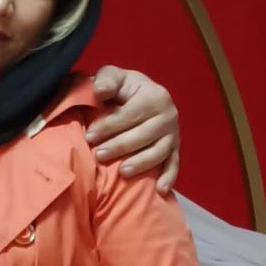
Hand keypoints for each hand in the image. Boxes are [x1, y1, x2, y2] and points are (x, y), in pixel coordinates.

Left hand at [87, 66, 180, 193]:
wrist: (139, 95)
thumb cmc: (122, 88)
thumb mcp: (113, 76)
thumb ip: (106, 80)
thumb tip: (101, 91)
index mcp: (155, 96)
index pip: (131, 114)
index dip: (109, 126)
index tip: (90, 136)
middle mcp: (169, 115)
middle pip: (144, 135)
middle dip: (120, 146)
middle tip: (99, 156)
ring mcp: (174, 134)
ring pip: (158, 152)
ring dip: (141, 163)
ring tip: (122, 172)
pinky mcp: (175, 148)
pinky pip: (174, 164)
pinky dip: (169, 177)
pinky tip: (159, 189)